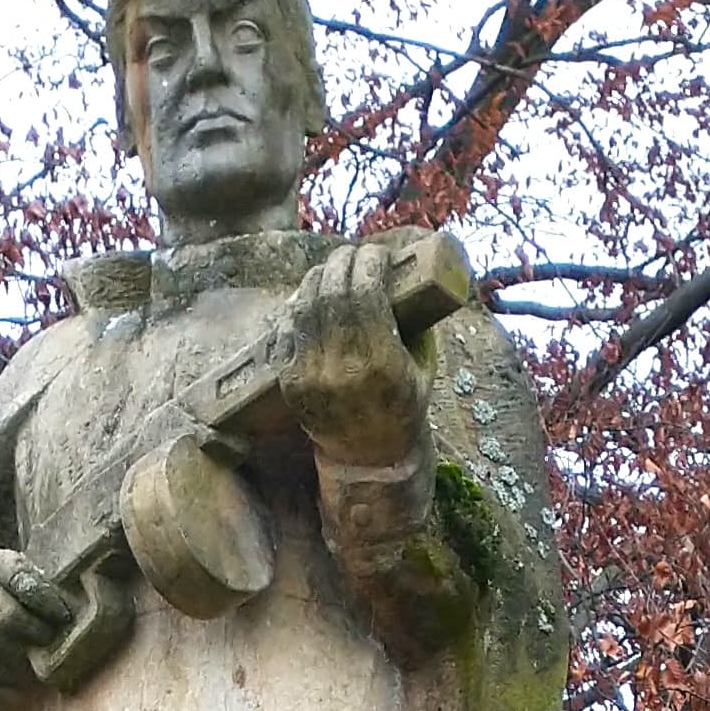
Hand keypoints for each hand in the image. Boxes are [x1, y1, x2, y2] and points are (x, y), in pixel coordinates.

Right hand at [0, 552, 82, 687]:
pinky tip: (15, 674)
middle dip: (35, 634)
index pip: (26, 584)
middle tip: (50, 644)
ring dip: (19, 657)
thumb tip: (84, 605)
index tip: (64, 618)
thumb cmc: (4, 591)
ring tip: (34, 661)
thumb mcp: (20, 576)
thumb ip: (42, 587)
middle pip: (9, 618)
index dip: (49, 605)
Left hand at [282, 241, 429, 469]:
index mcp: (379, 363)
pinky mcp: (290, 381)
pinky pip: (288, 329)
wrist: (368, 458)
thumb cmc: (403, 405)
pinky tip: (311, 294)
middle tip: (353, 253)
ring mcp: (310, 376)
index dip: (369, 261)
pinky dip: (298, 304)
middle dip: (343, 261)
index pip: (365, 291)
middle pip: (333, 292)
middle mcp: (340, 368)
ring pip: (306, 305)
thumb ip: (413, 322)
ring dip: (319, 276)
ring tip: (332, 268)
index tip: (377, 252)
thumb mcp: (422, 365)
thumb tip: (405, 272)